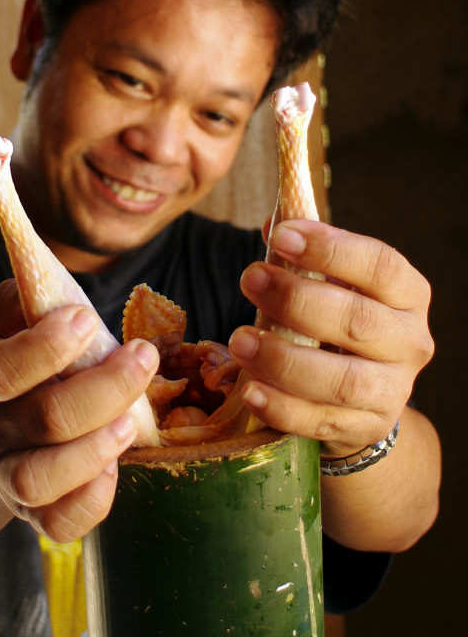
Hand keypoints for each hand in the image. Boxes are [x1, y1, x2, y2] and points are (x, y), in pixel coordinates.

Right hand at [0, 280, 157, 542]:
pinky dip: (92, 501)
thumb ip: (23, 300)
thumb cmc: (16, 354)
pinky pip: (56, 525)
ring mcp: (5, 474)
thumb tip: (51, 291)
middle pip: (42, 420)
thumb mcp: (6, 320)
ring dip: (95, 449)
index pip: (0, 370)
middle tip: (143, 357)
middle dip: (104, 388)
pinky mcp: (32, 510)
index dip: (47, 348)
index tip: (88, 319)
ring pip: (39, 479)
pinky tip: (117, 465)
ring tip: (133, 421)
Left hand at [228, 219, 433, 457]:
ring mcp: (391, 391)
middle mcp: (409, 342)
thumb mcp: (332, 287)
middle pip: (359, 321)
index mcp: (406, 294)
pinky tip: (250, 389)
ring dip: (285, 360)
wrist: (364, 399)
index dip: (331, 249)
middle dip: (297, 300)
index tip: (282, 236)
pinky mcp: (363, 429)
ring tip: (240, 340)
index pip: (379, 266)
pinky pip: (322, 423)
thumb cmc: (339, 326)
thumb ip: (305, 256)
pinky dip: (283, 408)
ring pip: (343, 381)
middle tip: (250, 279)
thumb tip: (274, 220)